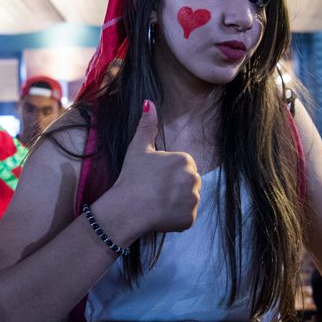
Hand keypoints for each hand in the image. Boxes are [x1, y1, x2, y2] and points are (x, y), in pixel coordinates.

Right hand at [105, 99, 199, 235]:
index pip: (182, 167)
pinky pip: (186, 217)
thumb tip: (149, 102)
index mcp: (185, 160)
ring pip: (188, 200)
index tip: (153, 178)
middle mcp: (194, 178)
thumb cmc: (132, 177)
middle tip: (154, 191)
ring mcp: (194, 200)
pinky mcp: (190, 218)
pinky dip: (176, 218)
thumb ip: (147, 125)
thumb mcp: (138, 148)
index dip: (167, 174)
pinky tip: (160, 214)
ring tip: (156, 203)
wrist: (127, 209)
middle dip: (174, 187)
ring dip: (176, 203)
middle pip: (187, 183)